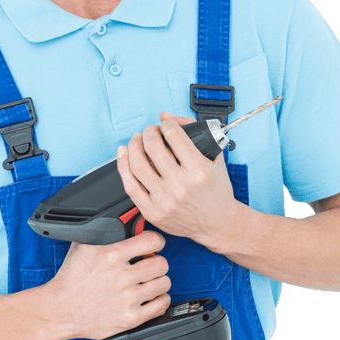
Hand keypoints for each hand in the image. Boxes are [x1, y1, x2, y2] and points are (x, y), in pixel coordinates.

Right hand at [43, 229, 170, 339]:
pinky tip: (151, 297)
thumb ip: (103, 231)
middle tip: (150, 265)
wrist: (60, 310)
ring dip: (158, 281)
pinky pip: (161, 304)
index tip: (154, 245)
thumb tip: (123, 218)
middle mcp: (121, 276)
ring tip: (149, 282)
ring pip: (164, 283)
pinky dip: (160, 300)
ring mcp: (127, 299)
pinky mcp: (130, 318)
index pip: (152, 241)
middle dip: (157, 262)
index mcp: (110, 255)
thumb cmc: (71, 279)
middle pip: (162, 264)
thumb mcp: (82, 246)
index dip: (156, 241)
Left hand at [116, 111, 243, 250]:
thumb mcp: (214, 158)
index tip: (166, 124)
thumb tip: (166, 116)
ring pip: (137, 164)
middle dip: (148, 132)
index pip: (174, 135)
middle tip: (150, 131)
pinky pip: (130, 185)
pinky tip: (124, 154)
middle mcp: (181, 187)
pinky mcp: (152, 212)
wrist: (217, 224)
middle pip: (152, 147)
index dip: (166, 124)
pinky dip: (123, 165)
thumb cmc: (216, 191)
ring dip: (134, 145)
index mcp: (199, 172)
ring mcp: (165, 201)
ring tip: (137, 140)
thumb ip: (193, 132)